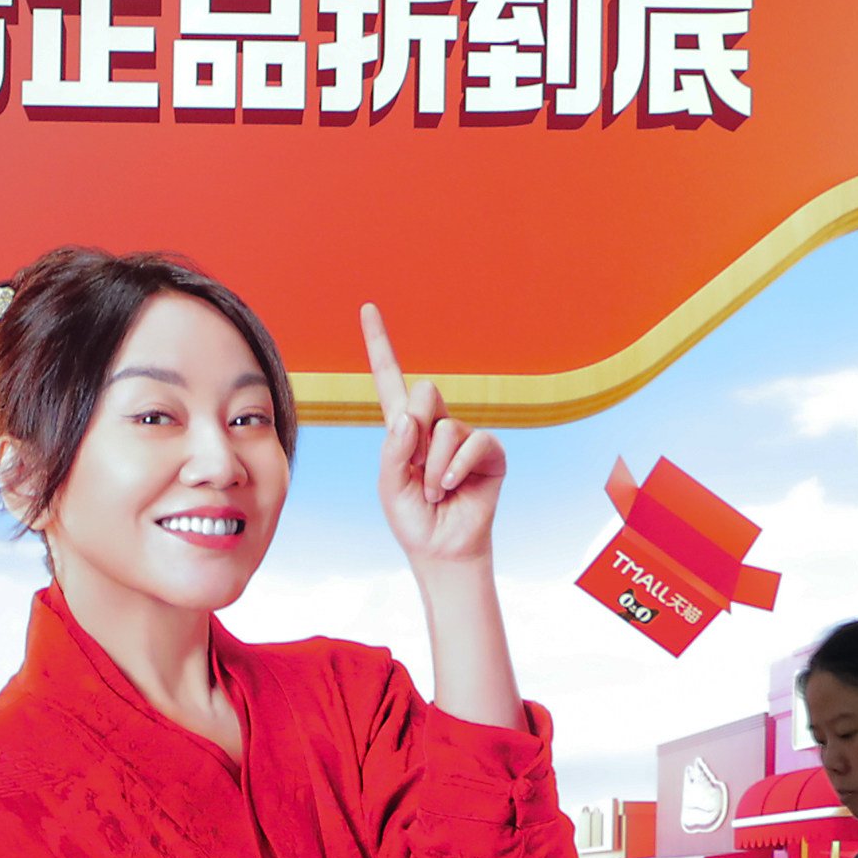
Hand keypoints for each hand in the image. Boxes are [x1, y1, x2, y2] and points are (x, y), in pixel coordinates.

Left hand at [364, 303, 504, 572]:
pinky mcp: (490, 453)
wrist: (442, 549)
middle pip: (424, 392)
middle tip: (417, 468)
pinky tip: (451, 488)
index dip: (379, 344)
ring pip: (445, 426)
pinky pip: (473, 442)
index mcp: (404, 429)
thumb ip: (394, 450)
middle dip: (416, 430)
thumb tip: (411, 418)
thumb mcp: (389, 485)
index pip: (390, 380)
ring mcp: (464, 438)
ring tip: (434, 490)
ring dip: (433, 465)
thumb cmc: (413, 518)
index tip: (367, 307)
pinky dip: (456, 467)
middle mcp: (435, 425)